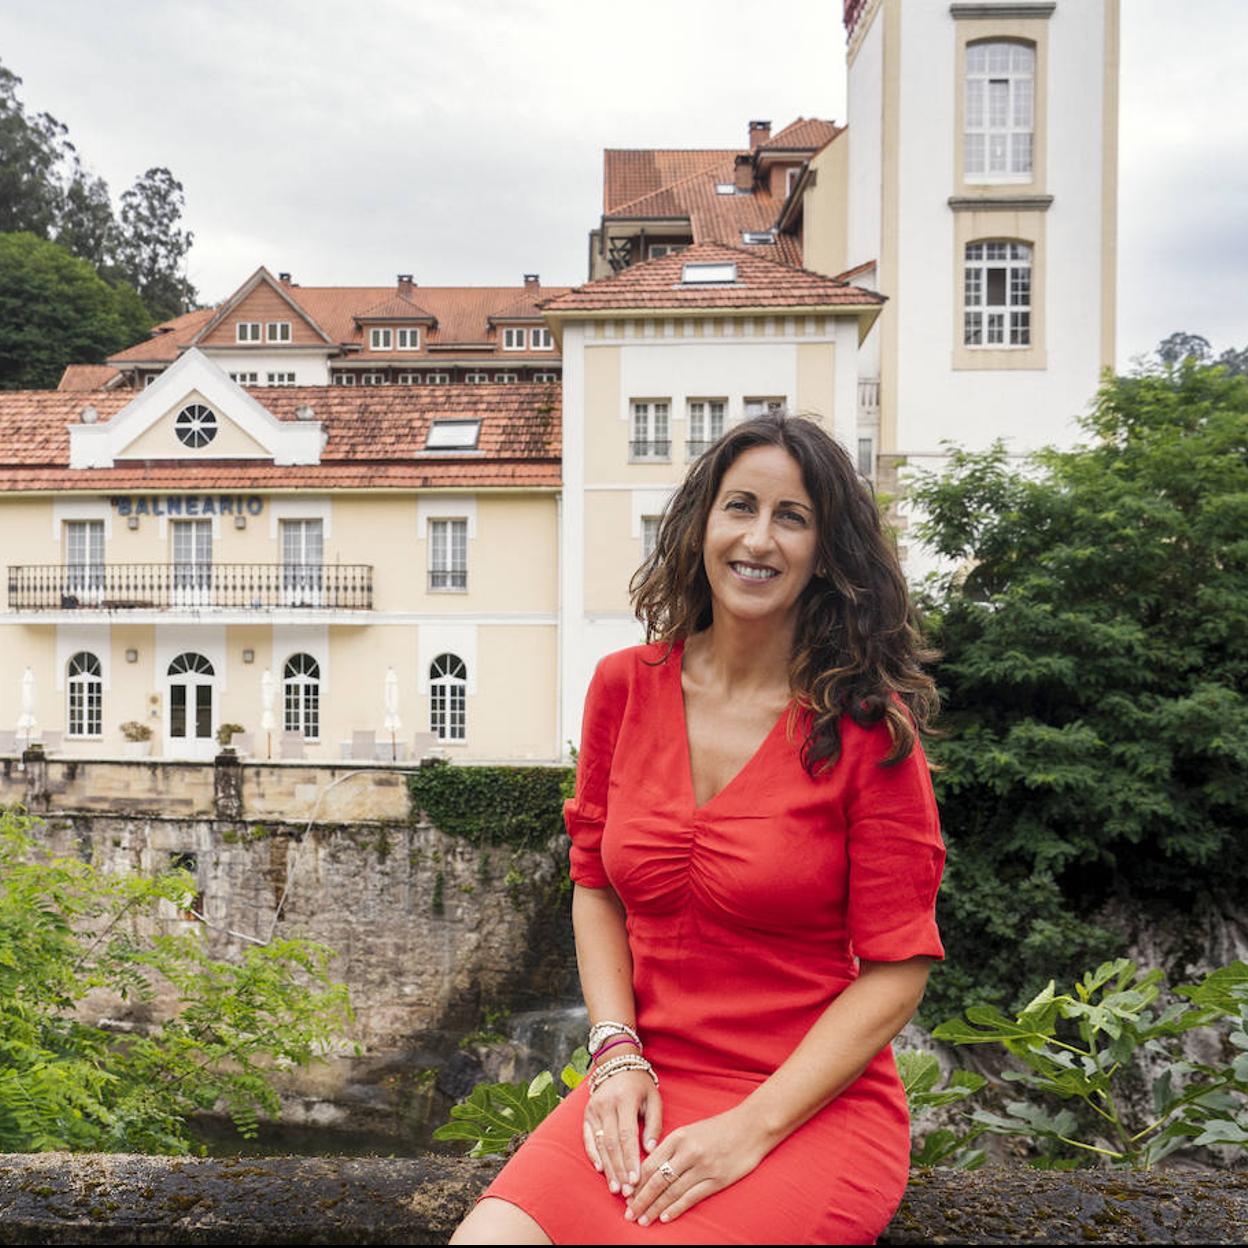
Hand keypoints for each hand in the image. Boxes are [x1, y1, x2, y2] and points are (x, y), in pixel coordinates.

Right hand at [582, 1067, 662, 1198]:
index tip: (636, 1179)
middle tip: (626, 1191)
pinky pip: (587, 1138)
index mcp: (625, 1099)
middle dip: (619, 1169)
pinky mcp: (586, 1114)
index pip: (627, 1135)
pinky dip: (594, 1155)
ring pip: (600, 1143)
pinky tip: (601, 1170)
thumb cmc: (640, 1085)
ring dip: (608, 1167)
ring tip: (616, 1187)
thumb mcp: (653, 1098)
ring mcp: (593, 1109)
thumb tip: (651, 1150)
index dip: (631, 1159)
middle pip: (612, 1143)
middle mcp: (606, 1104)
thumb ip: (654, 1123)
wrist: (617, 1064)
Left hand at [626, 1108, 767, 1225]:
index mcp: (679, 1137)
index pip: (650, 1163)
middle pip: (657, 1180)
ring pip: (672, 1191)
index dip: (636, 1181)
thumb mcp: (692, 1130)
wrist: (752, 1126)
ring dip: (655, 1208)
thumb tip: (650, 1170)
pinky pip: (691, 1197)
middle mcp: (688, 1151)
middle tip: (628, 1213)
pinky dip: (676, 1209)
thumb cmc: (720, 1128)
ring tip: (642, 1219)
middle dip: (640, 1199)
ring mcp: (703, 1166)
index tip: (626, 1195)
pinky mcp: (717, 1179)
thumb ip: (672, 1147)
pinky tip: (664, 1217)